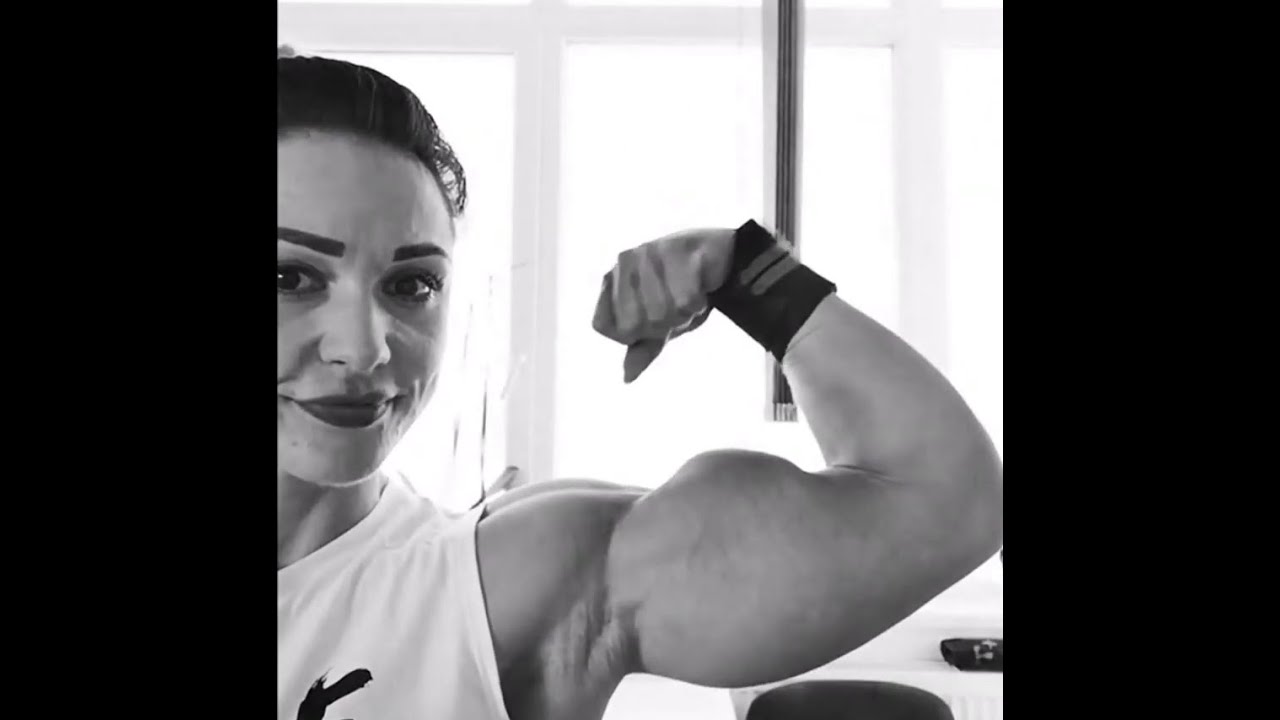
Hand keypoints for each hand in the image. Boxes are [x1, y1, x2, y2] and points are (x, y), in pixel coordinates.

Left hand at [592, 228, 735, 382]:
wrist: (723, 260)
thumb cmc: (685, 291)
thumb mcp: (663, 324)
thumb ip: (643, 347)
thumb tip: (627, 378)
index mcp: (612, 279)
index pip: (603, 326)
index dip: (631, 335)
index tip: (651, 323)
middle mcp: (624, 262)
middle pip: (632, 326)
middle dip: (661, 326)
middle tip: (675, 306)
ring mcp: (649, 253)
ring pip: (659, 315)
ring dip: (683, 314)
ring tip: (689, 294)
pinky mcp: (678, 249)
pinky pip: (685, 302)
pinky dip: (699, 303)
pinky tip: (701, 287)